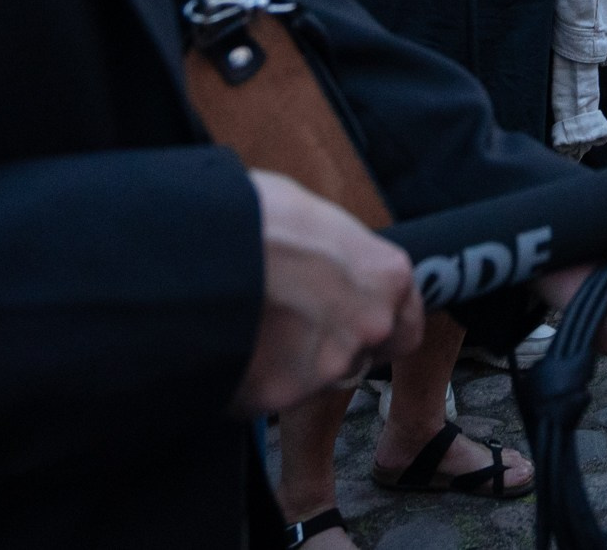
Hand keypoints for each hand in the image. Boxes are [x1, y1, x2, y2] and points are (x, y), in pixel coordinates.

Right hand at [233, 171, 422, 416]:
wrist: (200, 251)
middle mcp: (370, 326)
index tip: (353, 320)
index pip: (406, 322)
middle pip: (364, 355)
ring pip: (319, 378)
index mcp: (387, 276)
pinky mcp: (280, 394)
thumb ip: (336, 249)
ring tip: (254, 329)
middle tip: (296, 327)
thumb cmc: (257, 217)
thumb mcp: (310, 213)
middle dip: (338, 349)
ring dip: (294, 364)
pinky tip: (231, 348)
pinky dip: (253, 380)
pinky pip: (270, 394)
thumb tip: (325, 257)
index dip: (379, 325)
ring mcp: (328, 364)